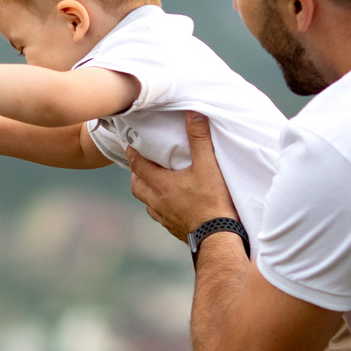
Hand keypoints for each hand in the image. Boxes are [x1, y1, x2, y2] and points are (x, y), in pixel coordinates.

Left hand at [126, 112, 238, 241]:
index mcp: (160, 184)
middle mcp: (156, 201)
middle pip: (136, 185)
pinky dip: (160, 206)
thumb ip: (199, 139)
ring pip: (146, 202)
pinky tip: (172, 202)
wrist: (218, 238)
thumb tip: (194, 113)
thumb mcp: (208, 166)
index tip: (132, 143)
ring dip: (147, 190)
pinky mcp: (172, 228)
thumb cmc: (212, 201)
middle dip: (137, 173)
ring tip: (157, 181)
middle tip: (144, 163)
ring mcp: (163, 217)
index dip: (132, 152)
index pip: (136, 164)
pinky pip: (159, 215)